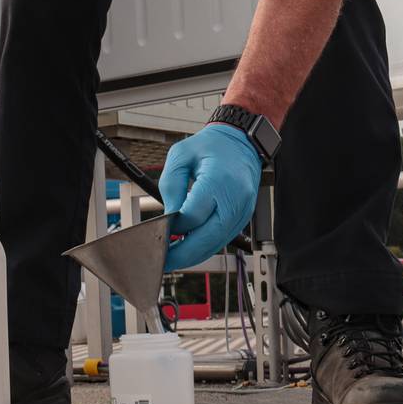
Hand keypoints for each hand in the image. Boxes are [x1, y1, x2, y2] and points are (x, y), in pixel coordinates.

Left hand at [159, 124, 261, 271]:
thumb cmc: (212, 146)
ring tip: (173, 257)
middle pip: (206, 239)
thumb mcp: (181, 155)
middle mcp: (234, 200)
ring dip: (193, 254)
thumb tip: (169, 218)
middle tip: (162, 260)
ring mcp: (242, 212)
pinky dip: (205, 246)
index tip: (159, 229)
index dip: (174, 227)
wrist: (241, 143)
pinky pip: (223, 240)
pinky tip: (190, 247)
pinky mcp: (243, 218)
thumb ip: (171, 186)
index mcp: (219, 181)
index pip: (193, 217)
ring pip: (216, 245)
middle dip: (182, 254)